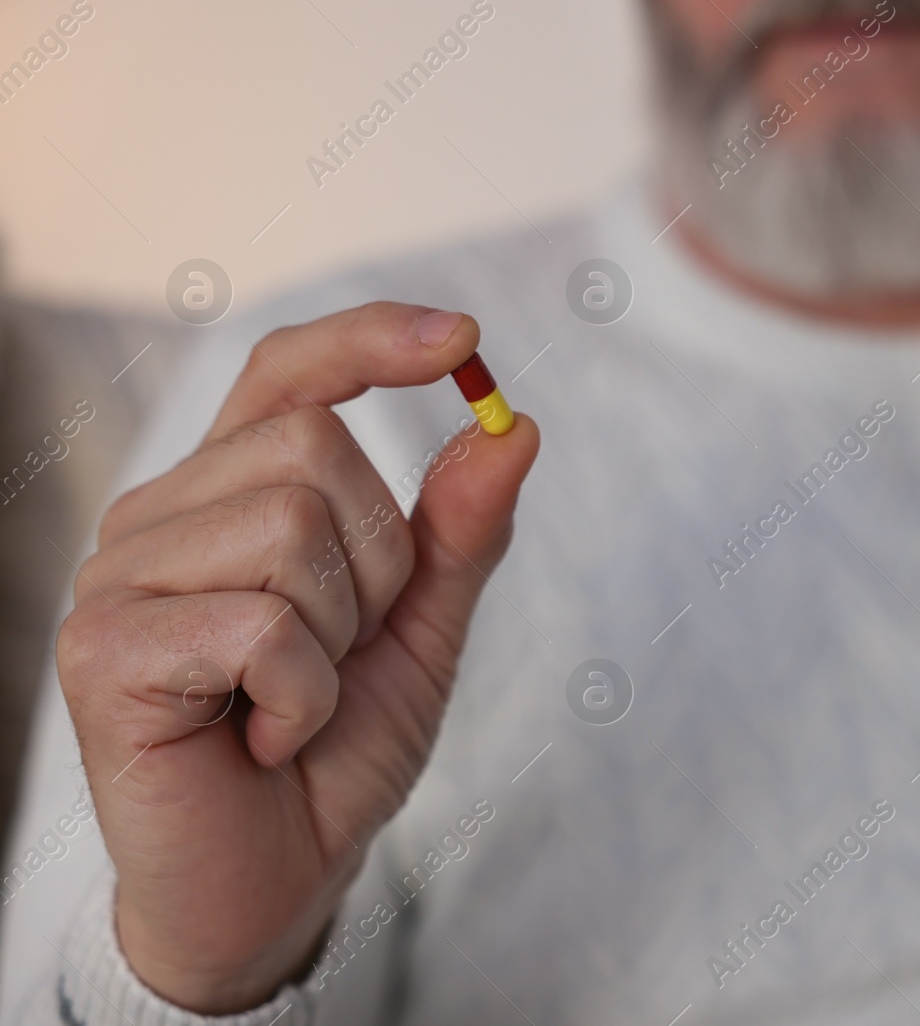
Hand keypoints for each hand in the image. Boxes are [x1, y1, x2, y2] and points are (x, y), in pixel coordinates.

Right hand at [56, 303, 538, 1012]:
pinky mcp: (104, 649)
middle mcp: (163, 516)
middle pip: (313, 446)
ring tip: (298, 700)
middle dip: (378, 562)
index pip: (287, 371)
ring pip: (289, 527)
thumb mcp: (423, 630)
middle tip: (341, 653)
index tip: (466, 339)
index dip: (370, 339)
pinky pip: (259, 623)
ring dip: (338, 635)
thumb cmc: (335, 750)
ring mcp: (120, 577)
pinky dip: (303, 694)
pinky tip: (270, 738)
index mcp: (232, 494)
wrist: (276, 880)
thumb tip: (515, 424)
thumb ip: (459, 532)